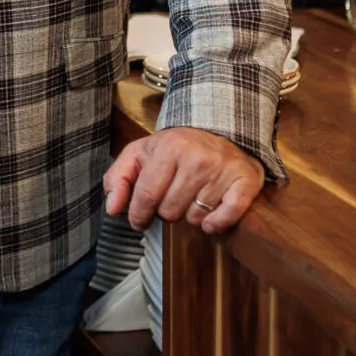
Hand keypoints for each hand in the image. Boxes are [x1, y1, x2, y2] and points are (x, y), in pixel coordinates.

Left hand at [102, 127, 261, 235]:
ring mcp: (222, 170)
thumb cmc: (176, 148)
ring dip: (190, 215)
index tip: (139, 219)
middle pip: (169, 212)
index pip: (146, 196)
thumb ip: (118, 178)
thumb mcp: (140, 153)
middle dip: (166, 211)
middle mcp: (197, 157)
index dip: (138, 215)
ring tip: (194, 196)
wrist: (220, 131)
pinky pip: (226, 217)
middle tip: (173, 196)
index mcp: (168, 147)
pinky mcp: (244, 181)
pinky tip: (211, 217)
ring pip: (195, 218)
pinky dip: (216, 224)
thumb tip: (112, 208)